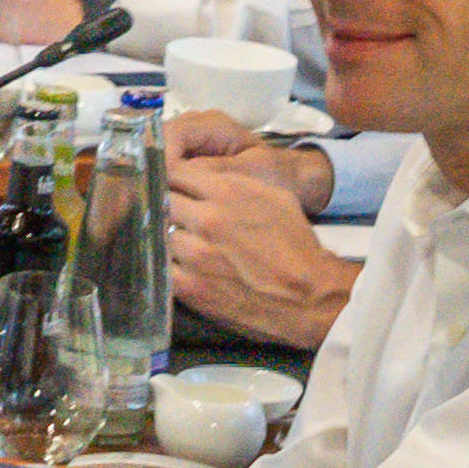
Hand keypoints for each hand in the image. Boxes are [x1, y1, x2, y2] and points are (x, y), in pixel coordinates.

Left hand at [167, 149, 360, 346]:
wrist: (308, 296)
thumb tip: (202, 175)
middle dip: (166, 206)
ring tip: (186, 244)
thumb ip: (235, 181)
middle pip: (162, 201)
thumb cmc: (295, 246)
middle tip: (176, 215)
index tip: (171, 186)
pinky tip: (184, 266)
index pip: (174, 172)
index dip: (171, 179)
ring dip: (169, 237)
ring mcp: (196, 254)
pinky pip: (162, 267)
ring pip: (160, 234)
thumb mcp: (275, 197)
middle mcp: (207, 219)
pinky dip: (170, 265)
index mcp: (228, 193)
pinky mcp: (190, 286)